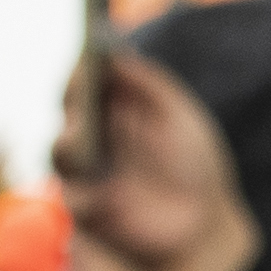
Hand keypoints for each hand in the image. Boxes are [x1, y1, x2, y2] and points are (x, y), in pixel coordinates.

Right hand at [56, 48, 261, 270]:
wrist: (208, 217)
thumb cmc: (192, 160)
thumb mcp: (177, 116)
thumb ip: (148, 84)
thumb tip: (116, 53)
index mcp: (105, 113)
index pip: (80, 91)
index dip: (78, 79)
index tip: (84, 67)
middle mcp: (89, 144)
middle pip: (67, 123)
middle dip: (72, 117)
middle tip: (81, 112)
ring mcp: (85, 180)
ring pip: (63, 163)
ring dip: (67, 151)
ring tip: (78, 143)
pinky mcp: (89, 217)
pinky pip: (74, 204)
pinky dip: (78, 197)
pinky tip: (93, 192)